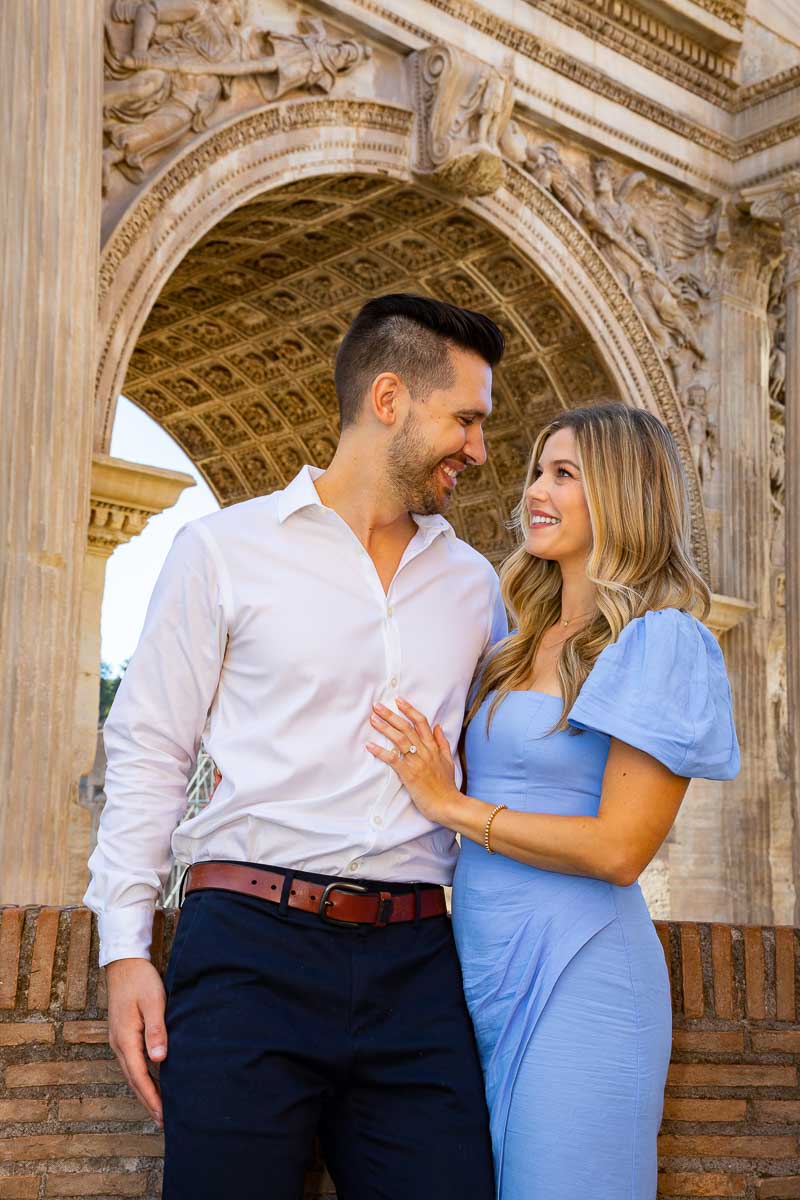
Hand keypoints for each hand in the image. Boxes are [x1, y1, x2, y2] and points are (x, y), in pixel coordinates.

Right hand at [106, 957, 166, 1126]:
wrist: (124, 963)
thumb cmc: (141, 980)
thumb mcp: (153, 1002)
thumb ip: (156, 1029)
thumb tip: (159, 1059)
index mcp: (125, 1038)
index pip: (139, 1076)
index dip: (152, 1097)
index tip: (163, 1114)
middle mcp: (118, 1043)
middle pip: (133, 1080)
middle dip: (148, 1101)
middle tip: (163, 1121)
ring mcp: (119, 1040)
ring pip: (131, 1073)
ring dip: (144, 1091)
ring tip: (159, 1108)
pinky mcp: (123, 1034)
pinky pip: (132, 1063)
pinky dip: (141, 1077)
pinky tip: (151, 1082)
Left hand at [366, 698, 459, 824]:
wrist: (448, 804)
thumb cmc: (447, 786)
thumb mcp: (448, 760)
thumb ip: (442, 743)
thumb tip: (438, 726)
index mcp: (433, 747)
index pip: (421, 722)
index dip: (409, 710)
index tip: (398, 700)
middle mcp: (425, 751)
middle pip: (407, 727)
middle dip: (391, 715)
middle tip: (377, 706)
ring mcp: (417, 762)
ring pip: (399, 739)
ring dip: (385, 728)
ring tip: (372, 719)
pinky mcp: (409, 774)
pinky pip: (393, 759)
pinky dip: (381, 752)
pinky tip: (370, 745)